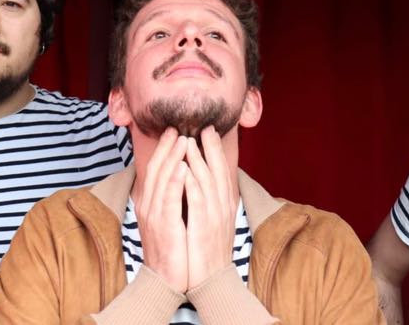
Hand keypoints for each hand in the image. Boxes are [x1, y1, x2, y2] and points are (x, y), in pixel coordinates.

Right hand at [136, 127, 189, 291]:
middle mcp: (149, 206)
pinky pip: (169, 200)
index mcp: (151, 203)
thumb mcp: (170, 220)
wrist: (167, 280)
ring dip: (172, 158)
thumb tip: (181, 178)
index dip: (164, 150)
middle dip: (166, 147)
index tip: (174, 132)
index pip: (156, 170)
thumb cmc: (174, 250)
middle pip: (156, 170)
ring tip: (183, 140)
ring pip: (161, 180)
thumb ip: (172, 199)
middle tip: (177, 128)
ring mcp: (154, 215)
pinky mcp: (164, 226)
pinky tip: (182, 167)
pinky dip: (174, 181)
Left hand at [184, 126, 237, 288]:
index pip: (222, 173)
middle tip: (204, 127)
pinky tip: (184, 169)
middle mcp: (222, 209)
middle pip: (218, 172)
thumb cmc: (207, 251)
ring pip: (207, 182)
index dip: (216, 151)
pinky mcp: (202, 228)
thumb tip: (201, 181)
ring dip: (199, 160)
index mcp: (224, 206)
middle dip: (211, 148)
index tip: (209, 131)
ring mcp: (214, 218)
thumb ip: (208, 201)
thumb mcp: (210, 222)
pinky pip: (197, 201)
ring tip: (191, 141)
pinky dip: (191, 183)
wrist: (210, 280)